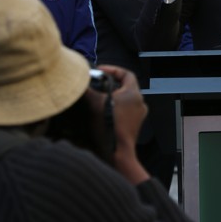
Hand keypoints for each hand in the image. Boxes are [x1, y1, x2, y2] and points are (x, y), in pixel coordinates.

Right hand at [92, 65, 148, 183]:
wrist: (117, 152)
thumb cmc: (109, 126)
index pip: (126, 74)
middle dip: (110, 84)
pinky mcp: (134, 126)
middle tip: (97, 84)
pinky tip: (102, 113)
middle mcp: (140, 102)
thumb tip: (80, 82)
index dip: (112, 69)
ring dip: (111, 98)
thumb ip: (88, 90)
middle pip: (125, 87)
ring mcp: (138, 115)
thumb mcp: (94, 104)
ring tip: (97, 99)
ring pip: (124, 100)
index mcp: (134, 93)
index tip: (100, 70)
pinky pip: (125, 112)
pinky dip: (115, 109)